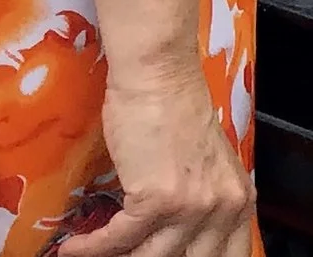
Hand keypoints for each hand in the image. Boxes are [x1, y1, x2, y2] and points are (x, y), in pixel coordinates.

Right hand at [61, 68, 253, 256]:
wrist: (158, 74)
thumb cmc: (175, 109)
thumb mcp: (206, 166)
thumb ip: (203, 203)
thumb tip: (180, 239)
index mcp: (239, 200)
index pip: (230, 256)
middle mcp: (223, 207)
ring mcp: (192, 206)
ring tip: (90, 256)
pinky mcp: (157, 200)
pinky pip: (117, 240)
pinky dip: (91, 248)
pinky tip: (73, 248)